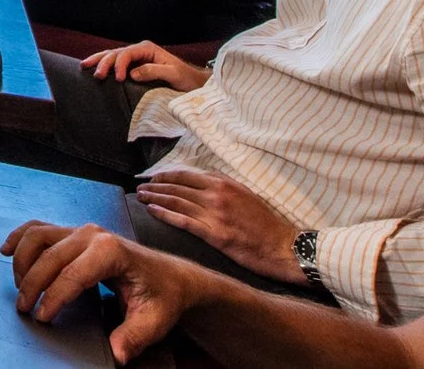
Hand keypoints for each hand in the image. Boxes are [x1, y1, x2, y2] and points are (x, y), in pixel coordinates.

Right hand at [3, 221, 201, 362]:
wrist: (170, 275)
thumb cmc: (162, 295)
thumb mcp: (154, 320)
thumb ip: (133, 336)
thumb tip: (117, 353)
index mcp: (111, 251)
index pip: (71, 275)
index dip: (53, 298)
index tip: (42, 318)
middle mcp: (91, 234)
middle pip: (48, 256)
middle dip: (32, 284)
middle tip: (24, 308)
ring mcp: (80, 230)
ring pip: (37, 237)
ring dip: (22, 262)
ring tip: (20, 289)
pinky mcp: (73, 232)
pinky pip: (38, 229)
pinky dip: (19, 238)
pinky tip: (7, 251)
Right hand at [80, 40, 210, 93]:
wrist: (193, 83)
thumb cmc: (186, 79)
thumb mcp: (173, 74)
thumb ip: (153, 71)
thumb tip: (132, 74)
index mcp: (147, 49)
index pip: (127, 54)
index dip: (120, 65)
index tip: (119, 79)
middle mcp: (139, 51)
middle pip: (116, 53)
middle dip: (103, 62)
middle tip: (97, 76)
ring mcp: (136, 58)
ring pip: (112, 56)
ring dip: (99, 61)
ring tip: (84, 66)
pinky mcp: (134, 67)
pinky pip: (115, 64)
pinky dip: (103, 65)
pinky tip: (93, 68)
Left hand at [132, 169, 302, 284]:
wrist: (284, 247)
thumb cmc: (266, 223)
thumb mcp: (245, 195)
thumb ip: (222, 187)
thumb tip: (201, 181)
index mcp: (224, 183)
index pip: (185, 175)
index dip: (165, 176)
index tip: (153, 178)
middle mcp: (216, 195)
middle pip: (177, 187)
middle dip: (155, 186)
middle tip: (139, 187)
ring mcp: (214, 214)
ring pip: (176, 201)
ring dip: (154, 197)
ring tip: (139, 196)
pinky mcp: (214, 234)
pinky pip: (183, 221)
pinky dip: (165, 214)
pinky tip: (151, 210)